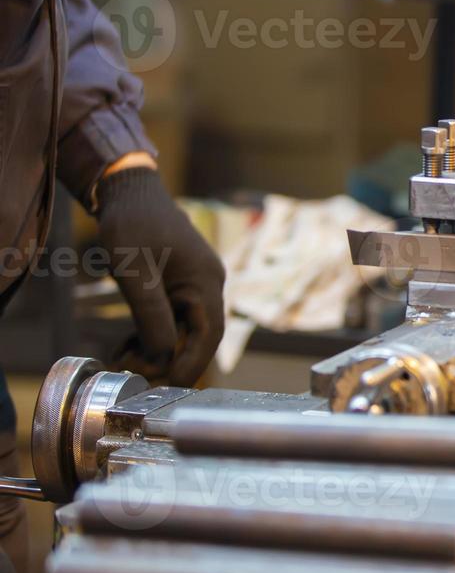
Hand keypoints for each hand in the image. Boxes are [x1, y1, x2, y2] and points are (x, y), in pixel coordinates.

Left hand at [95, 163, 224, 385]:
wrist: (127, 190)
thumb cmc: (131, 223)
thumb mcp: (135, 270)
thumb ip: (150, 313)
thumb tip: (162, 354)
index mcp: (206, 280)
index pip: (209, 333)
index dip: (191, 362)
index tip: (168, 382)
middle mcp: (208, 284)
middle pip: (197, 335)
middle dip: (169, 358)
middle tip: (136, 374)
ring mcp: (195, 283)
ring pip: (183, 329)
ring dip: (157, 348)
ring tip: (125, 361)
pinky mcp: (179, 283)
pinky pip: (172, 317)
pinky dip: (153, 333)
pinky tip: (127, 345)